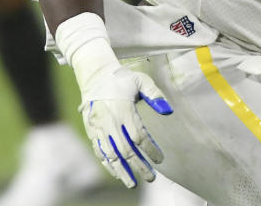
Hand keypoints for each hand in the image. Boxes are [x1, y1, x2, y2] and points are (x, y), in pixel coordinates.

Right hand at [79, 62, 171, 187]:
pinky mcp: (91, 131)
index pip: (138, 136)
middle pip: (126, 150)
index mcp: (123, 109)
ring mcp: (99, 128)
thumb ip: (155, 94)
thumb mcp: (141, 80)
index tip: (160, 159)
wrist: (95, 76)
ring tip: (133, 183)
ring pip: (110, 154)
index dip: (150, 150)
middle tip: (151, 178)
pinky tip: (117, 173)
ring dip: (122, 170)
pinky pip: (99, 152)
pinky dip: (108, 164)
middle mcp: (110, 121)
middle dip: (139, 166)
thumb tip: (168, 111)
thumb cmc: (122, 78)